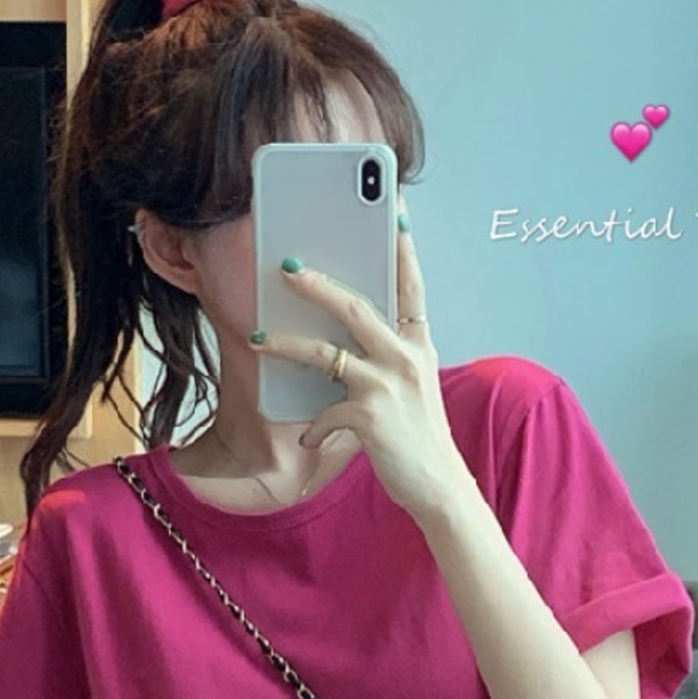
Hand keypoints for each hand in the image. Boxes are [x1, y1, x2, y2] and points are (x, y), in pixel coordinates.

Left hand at [251, 206, 473, 518]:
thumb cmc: (418, 435)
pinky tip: (312, 434)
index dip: (403, 249)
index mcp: (420, 345)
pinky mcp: (369, 417)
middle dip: (317, 284)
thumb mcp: (413, 387)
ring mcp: (388, 387)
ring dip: (287, 343)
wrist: (438, 487)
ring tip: (258, 337)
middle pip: (356, 307)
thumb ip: (386, 357)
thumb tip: (340, 337)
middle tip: (285, 265)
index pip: (412, 286)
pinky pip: (325, 411)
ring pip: (326, 353)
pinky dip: (315, 424)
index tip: (396, 212)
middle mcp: (407, 359)